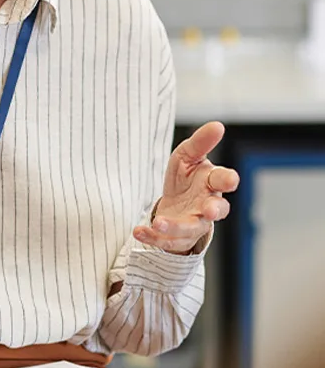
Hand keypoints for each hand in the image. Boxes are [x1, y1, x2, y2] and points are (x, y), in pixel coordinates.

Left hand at [134, 121, 238, 254]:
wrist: (174, 204)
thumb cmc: (186, 178)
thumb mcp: (187, 156)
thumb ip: (200, 142)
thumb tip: (217, 125)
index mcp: (211, 183)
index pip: (224, 180)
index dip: (228, 180)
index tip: (230, 179)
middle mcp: (207, 206)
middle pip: (217, 210)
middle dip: (214, 210)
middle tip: (209, 210)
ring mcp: (193, 224)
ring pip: (190, 229)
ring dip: (175, 227)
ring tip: (158, 223)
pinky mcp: (177, 238)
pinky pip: (166, 242)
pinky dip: (152, 237)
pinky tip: (138, 231)